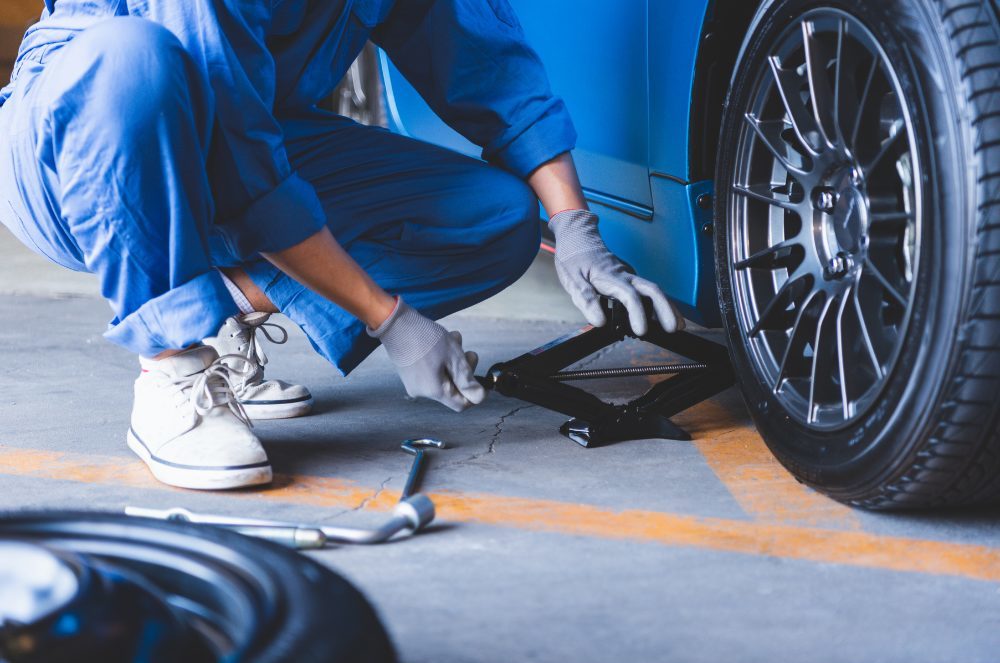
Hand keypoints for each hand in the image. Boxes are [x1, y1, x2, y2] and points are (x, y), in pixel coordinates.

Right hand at [368, 298, 485, 411]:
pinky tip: (443, 340)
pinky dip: (441, 358)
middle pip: (453, 388)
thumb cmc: (424, 338)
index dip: (475, 393)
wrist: (394, 322)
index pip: (461, 404)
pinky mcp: (409, 373)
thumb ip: (467, 380)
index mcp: (434, 391)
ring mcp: (413, 383)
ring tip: (454, 339)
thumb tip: (479, 398)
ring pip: (443, 376)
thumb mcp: (453, 357)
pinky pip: (431, 371)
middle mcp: (422, 392)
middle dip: (464, 370)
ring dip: (453, 359)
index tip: (482, 378)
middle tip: (469, 352)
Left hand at [549, 210, 683, 334]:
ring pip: (653, 290)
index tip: (642, 330)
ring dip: (667, 307)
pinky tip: (663, 315)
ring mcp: (629, 275)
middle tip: (675, 328)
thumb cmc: (574, 257)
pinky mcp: (629, 278)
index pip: (630, 296)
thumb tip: (600, 321)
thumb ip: (586, 300)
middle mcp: (625, 275)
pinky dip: (659, 302)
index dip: (638, 314)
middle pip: (652, 291)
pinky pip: (647, 291)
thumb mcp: (572, 280)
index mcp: (610, 277)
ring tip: (677, 325)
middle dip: (666, 309)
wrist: (577, 236)